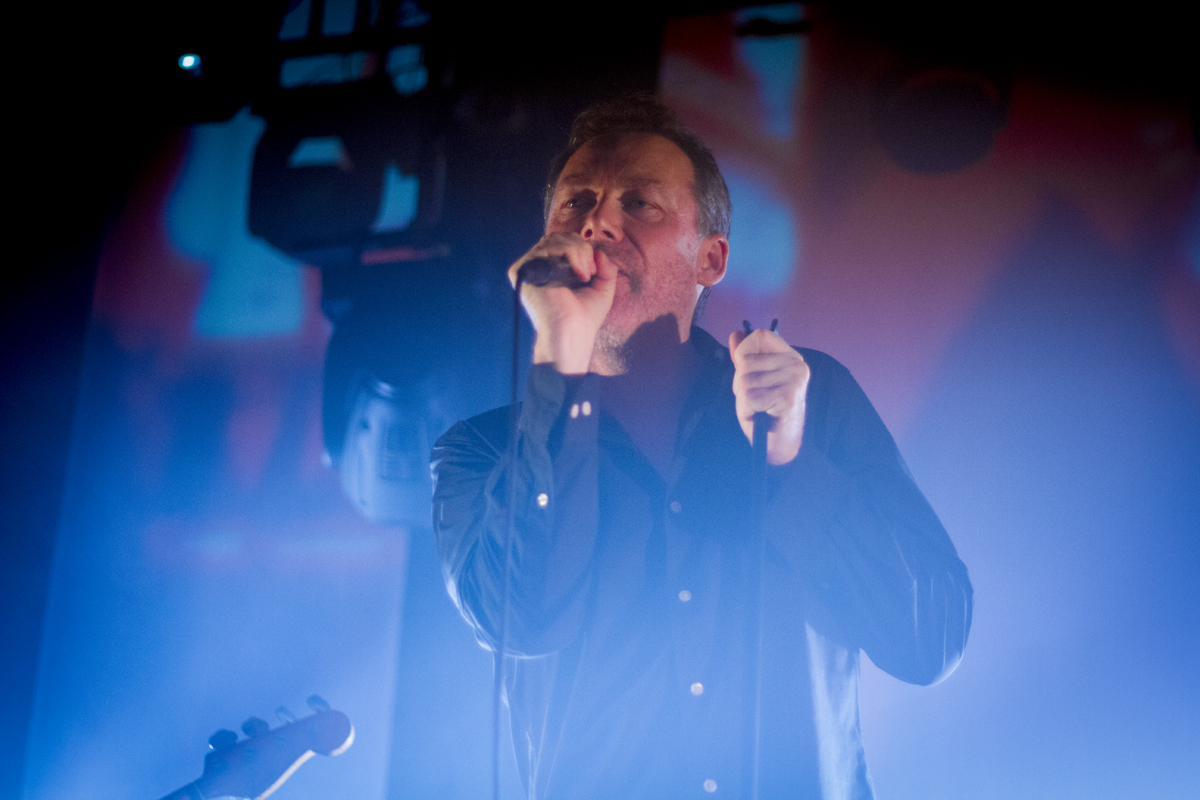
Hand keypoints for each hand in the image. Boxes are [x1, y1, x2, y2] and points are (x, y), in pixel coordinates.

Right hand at [508, 232, 617, 374]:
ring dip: (579, 252)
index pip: (565, 242)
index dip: (584, 249)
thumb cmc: (584, 317)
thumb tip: (600, 251)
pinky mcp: (522, 270)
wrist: (572, 332)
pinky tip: (579, 275)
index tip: (595, 271)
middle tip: (591, 273)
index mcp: (552, 269)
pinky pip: (548, 246)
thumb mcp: (601, 287)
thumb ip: (605, 267)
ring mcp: (529, 267)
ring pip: (556, 239)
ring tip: (586, 275)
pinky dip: (570, 254)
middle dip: (582, 249)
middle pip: (560, 237)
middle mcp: (538, 267)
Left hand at [728, 328, 809, 464]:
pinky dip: (748, 409)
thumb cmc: (765, 409)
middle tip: (756, 397)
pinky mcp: (788, 397)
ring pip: (745, 380)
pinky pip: (750, 397)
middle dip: (741, 382)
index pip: (760, 336)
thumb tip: (735, 335)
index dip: (745, 353)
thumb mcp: (752, 378)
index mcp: (790, 356)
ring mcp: (795, 380)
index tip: (750, 373)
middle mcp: (796, 364)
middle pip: (746, 361)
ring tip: (759, 407)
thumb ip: (744, 357)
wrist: (778, 443)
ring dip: (744, 398)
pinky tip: (761, 414)